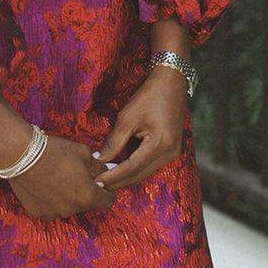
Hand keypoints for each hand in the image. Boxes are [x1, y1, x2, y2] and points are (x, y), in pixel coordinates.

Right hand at [9, 135, 113, 220]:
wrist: (21, 154)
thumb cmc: (55, 151)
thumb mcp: (84, 153)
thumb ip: (99, 167)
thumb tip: (106, 172)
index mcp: (88, 196)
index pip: (108, 201)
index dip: (107, 190)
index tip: (100, 181)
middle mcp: (72, 210)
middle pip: (86, 203)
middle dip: (85, 190)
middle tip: (76, 173)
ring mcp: (54, 213)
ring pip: (68, 206)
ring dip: (67, 195)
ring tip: (57, 176)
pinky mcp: (38, 212)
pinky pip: (51, 207)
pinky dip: (51, 199)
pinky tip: (45, 183)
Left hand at [93, 65, 187, 191]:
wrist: (171, 83)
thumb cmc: (149, 96)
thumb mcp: (127, 118)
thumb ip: (113, 142)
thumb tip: (98, 160)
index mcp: (160, 145)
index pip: (131, 169)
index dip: (112, 176)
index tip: (96, 181)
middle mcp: (169, 154)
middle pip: (139, 175)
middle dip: (118, 181)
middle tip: (97, 184)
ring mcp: (172, 154)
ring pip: (144, 173)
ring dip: (125, 176)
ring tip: (105, 176)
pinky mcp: (171, 151)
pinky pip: (149, 165)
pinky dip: (134, 168)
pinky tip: (119, 167)